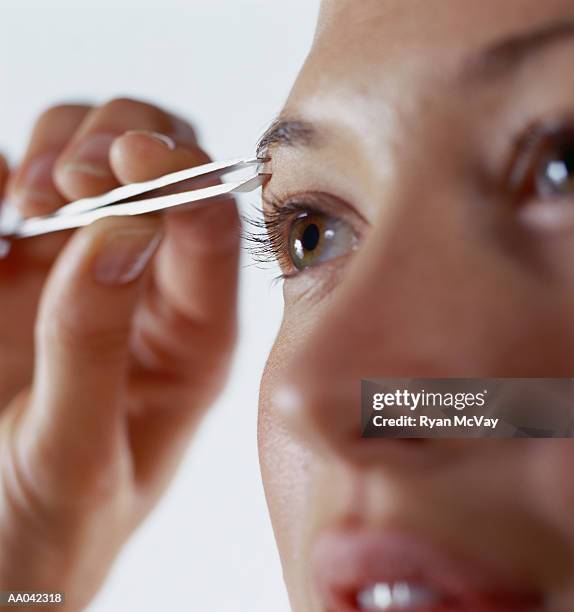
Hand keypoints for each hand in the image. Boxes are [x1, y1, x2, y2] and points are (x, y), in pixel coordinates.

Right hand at [0, 99, 238, 609]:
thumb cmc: (44, 535)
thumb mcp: (72, 453)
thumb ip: (95, 343)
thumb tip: (127, 229)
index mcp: (197, 341)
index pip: (213, 229)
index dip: (181, 176)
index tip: (126, 157)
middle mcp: (154, 294)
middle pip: (171, 173)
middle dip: (124, 148)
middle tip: (65, 179)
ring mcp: (89, 275)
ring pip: (103, 161)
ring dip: (67, 147)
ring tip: (30, 196)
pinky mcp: (27, 270)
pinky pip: (27, 182)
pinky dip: (11, 167)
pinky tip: (3, 204)